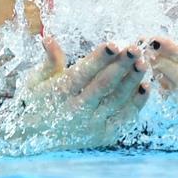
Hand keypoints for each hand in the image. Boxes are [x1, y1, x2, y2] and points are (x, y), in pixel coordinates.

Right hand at [5, 37, 149, 145]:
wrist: (32, 139)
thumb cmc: (34, 103)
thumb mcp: (35, 81)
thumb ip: (49, 61)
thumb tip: (49, 38)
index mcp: (59, 93)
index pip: (82, 73)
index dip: (99, 59)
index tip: (114, 44)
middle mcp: (76, 111)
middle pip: (103, 85)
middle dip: (122, 65)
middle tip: (136, 48)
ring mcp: (91, 125)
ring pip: (117, 100)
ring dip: (132, 80)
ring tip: (143, 62)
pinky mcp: (103, 135)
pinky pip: (124, 118)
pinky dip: (136, 103)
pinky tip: (145, 85)